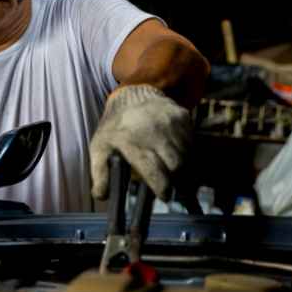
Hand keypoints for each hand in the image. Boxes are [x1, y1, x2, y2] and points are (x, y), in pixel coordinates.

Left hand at [90, 84, 191, 200]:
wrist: (132, 95)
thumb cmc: (115, 127)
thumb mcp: (99, 147)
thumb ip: (100, 173)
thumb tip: (102, 196)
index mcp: (131, 142)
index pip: (153, 170)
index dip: (161, 187)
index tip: (164, 196)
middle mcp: (154, 132)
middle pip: (175, 166)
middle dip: (175, 179)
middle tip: (170, 185)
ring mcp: (170, 123)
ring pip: (186, 155)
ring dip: (182, 167)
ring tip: (172, 171)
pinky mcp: (182, 117)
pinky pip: (191, 142)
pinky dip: (187, 152)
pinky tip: (177, 154)